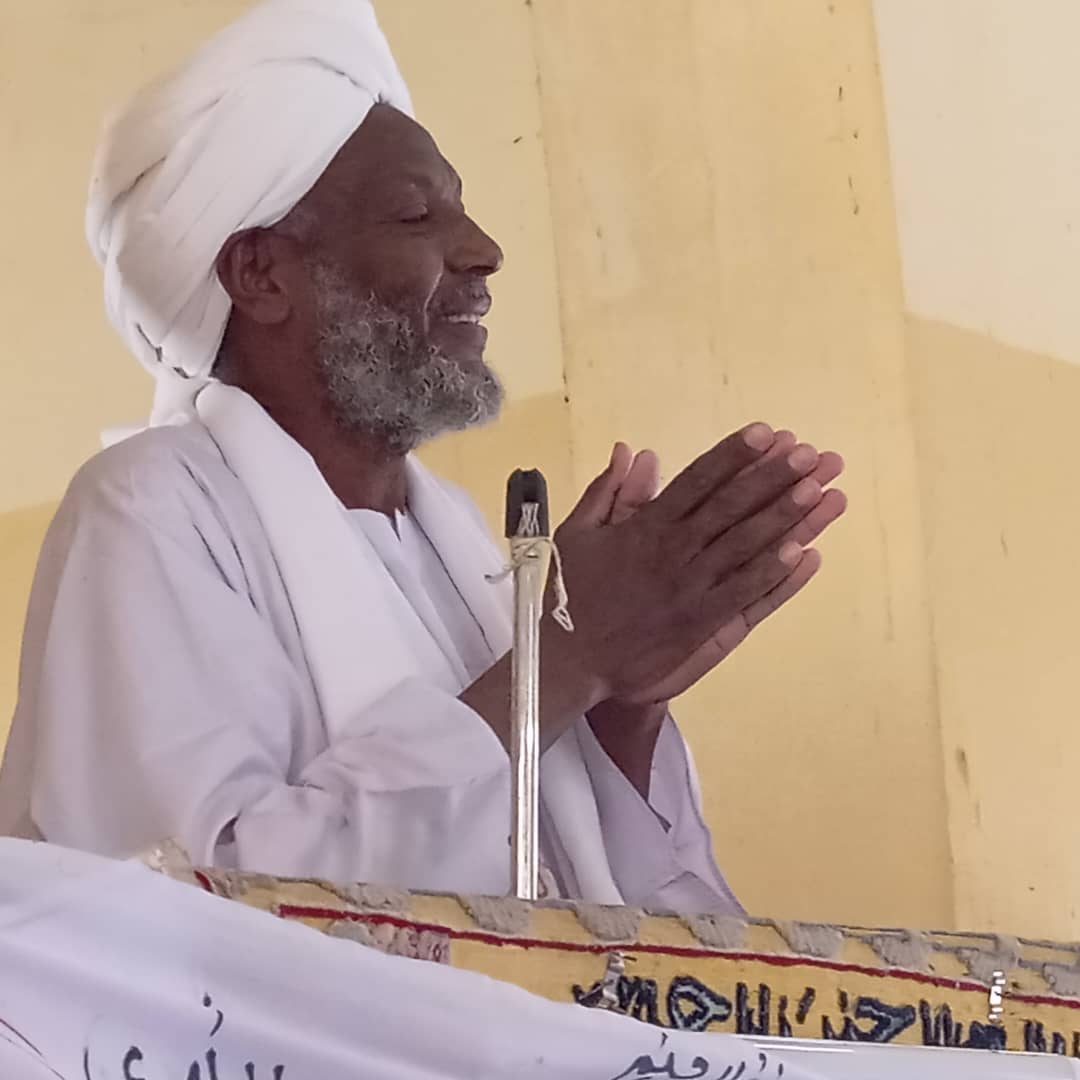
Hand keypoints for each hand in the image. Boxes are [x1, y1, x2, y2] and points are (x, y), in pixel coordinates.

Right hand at [554, 425, 845, 706]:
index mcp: (645, 526)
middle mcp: (674, 551)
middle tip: (810, 454)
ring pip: (746, 546)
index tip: (766, 433)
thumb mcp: (577, 533)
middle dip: (773, 478)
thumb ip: (608, 491)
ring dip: (786, 517)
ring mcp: (691, 588)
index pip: (698, 481)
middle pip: (732, 507)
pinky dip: (774, 574)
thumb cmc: (570, 593)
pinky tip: (804, 553)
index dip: (734, 455)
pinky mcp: (700, 623)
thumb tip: (630, 452)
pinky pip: (743, 595)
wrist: (568, 659)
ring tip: (822, 491)